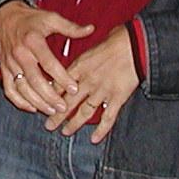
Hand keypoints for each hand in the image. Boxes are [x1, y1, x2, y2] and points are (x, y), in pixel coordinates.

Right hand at [0, 0, 91, 114]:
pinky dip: (19, 102)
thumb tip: (90, 29)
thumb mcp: (50, 18)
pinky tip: (32, 108)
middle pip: (35, 80)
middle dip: (50, 97)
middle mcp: (20, 54)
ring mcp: (10, 64)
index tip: (74, 88)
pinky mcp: (4, 70)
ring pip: (22, 88)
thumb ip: (70, 27)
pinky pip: (9, 90)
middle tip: (63, 107)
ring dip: (37, 102)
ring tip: (52, 110)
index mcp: (33, 41)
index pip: (48, 63)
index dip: (62, 77)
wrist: (3, 17)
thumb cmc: (29, 20)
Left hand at [46, 26, 138, 142]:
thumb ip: (83, 59)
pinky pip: (108, 118)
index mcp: (79, 66)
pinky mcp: (117, 98)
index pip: (59, 85)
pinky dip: (101, 130)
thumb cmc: (116, 39)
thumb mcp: (91, 45)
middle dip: (57, 115)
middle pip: (68, 102)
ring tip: (65, 132)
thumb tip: (77, 64)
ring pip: (85, 112)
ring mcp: (102, 91)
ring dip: (74, 124)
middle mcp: (88, 81)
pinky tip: (94, 139)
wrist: (135, 44)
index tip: (44, 102)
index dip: (50, 95)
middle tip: (48, 125)